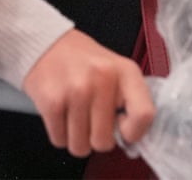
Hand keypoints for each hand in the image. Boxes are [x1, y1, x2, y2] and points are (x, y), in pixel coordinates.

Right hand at [21, 29, 155, 157]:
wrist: (47, 44)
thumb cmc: (84, 62)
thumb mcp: (116, 71)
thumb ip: (130, 102)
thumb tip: (131, 141)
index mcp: (125, 71)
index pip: (144, 115)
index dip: (134, 132)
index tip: (122, 127)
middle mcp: (102, 79)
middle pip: (104, 142)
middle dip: (95, 137)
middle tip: (90, 117)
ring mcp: (76, 90)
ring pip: (80, 147)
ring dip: (76, 137)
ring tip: (74, 113)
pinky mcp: (52, 101)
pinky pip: (59, 140)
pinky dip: (59, 133)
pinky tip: (60, 112)